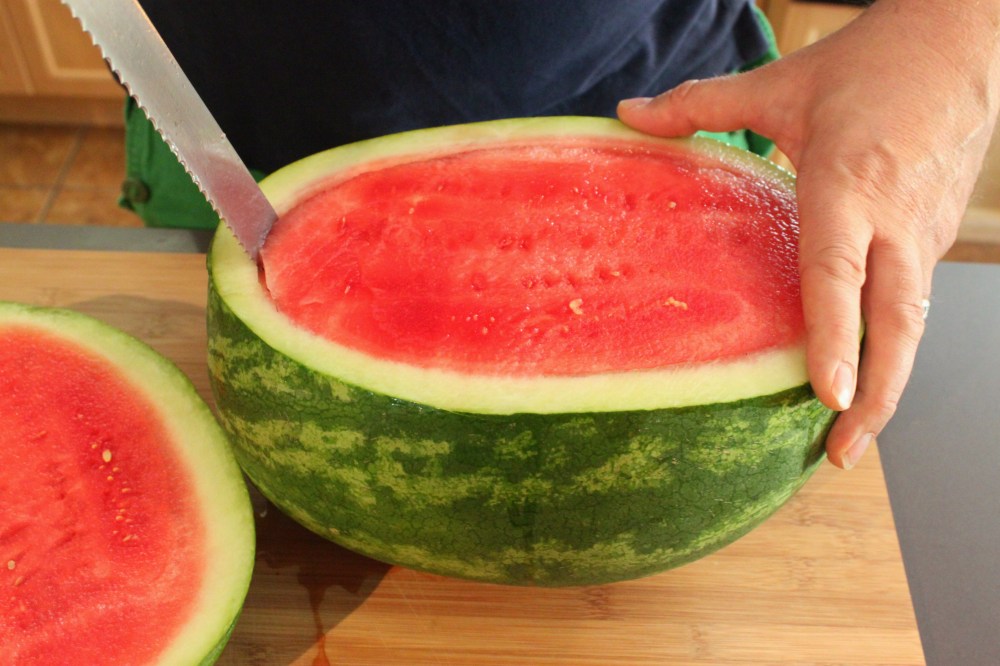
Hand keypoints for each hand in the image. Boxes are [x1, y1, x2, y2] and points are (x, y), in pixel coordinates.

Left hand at [618, 0, 999, 468]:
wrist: (960, 39)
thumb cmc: (871, 64)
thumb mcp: (780, 83)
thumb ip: (699, 104)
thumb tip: (627, 113)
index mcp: (850, 184)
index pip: (839, 274)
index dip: (836, 337)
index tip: (830, 395)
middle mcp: (895, 219)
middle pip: (896, 323)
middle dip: (877, 396)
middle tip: (841, 451)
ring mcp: (924, 231)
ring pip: (912, 321)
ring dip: (890, 381)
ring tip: (852, 435)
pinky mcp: (937, 233)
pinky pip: (914, 300)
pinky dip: (894, 345)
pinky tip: (868, 375)